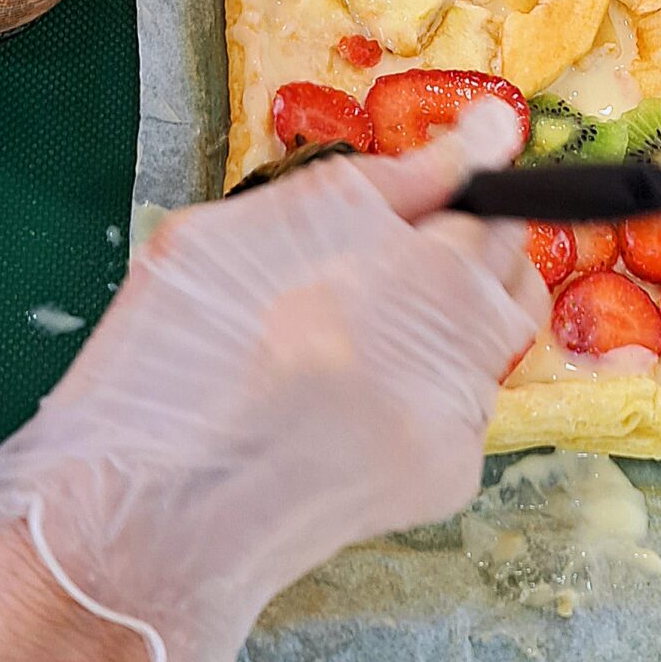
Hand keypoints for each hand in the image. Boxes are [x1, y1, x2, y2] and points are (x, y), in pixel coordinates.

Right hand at [0, 104, 546, 661]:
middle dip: (469, 251)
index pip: (491, 209)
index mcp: (405, 280)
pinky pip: (468, 401)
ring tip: (364, 331)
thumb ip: (376, 183)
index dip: (456, 197)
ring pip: (499, 336)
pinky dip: (428, 382)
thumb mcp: (237, 235)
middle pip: (512, 270)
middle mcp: (451, 352)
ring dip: (454, 317)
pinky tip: (353, 395)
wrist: (149, 531)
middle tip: (393, 261)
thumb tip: (489, 131)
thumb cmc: (169, 364)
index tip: (433, 197)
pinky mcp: (451, 479)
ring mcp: (458, 422)